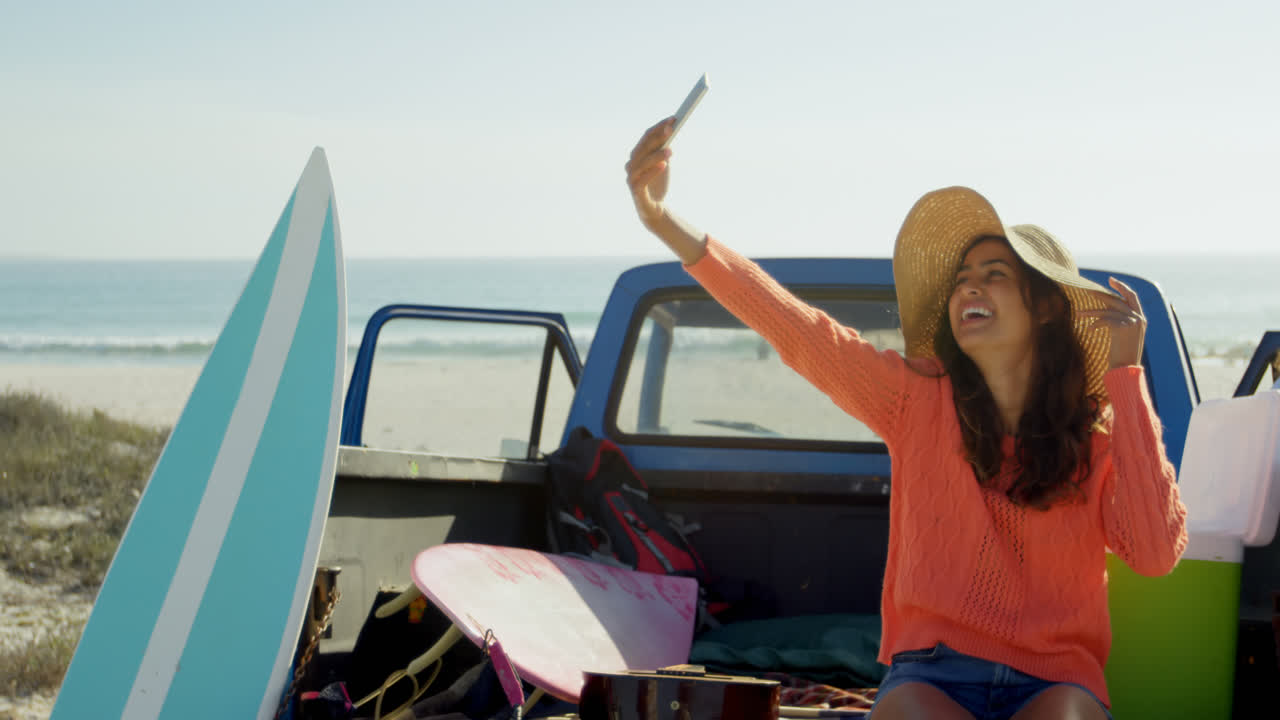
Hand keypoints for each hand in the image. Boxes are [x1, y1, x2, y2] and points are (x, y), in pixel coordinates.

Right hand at [625, 117, 674, 232]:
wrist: (654, 208)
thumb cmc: (658, 182)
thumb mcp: (662, 163)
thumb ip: (663, 149)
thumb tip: (671, 130)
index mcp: (637, 154)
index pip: (646, 136)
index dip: (659, 127)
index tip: (673, 119)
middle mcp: (632, 164)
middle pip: (644, 147)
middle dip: (658, 137)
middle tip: (671, 129)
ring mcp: (632, 178)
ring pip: (642, 163)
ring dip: (656, 155)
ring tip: (670, 150)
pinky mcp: (636, 191)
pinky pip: (643, 180)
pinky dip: (653, 172)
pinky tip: (664, 166)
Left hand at [1080, 278, 1145, 368]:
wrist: (1126, 369)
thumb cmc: (1122, 355)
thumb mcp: (1124, 335)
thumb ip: (1120, 321)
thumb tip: (1105, 309)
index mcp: (1141, 319)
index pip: (1132, 297)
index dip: (1121, 287)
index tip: (1110, 280)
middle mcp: (1139, 318)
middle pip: (1117, 300)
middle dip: (1101, 294)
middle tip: (1087, 290)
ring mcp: (1133, 322)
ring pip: (1108, 311)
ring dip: (1091, 312)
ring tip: (1078, 313)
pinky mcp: (1124, 327)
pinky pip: (1105, 320)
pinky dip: (1095, 324)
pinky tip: (1089, 329)